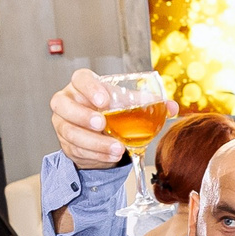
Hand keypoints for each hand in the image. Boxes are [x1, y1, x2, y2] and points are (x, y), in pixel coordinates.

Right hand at [52, 68, 174, 171]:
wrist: (101, 133)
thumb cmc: (112, 111)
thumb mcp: (128, 104)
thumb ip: (149, 103)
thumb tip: (172, 107)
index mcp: (82, 85)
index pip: (80, 79)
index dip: (90, 88)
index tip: (104, 100)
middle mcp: (67, 101)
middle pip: (63, 105)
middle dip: (83, 116)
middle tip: (102, 124)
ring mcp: (63, 123)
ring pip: (70, 132)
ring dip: (94, 142)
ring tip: (117, 148)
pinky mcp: (66, 143)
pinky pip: (75, 149)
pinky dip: (95, 154)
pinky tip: (111, 156)